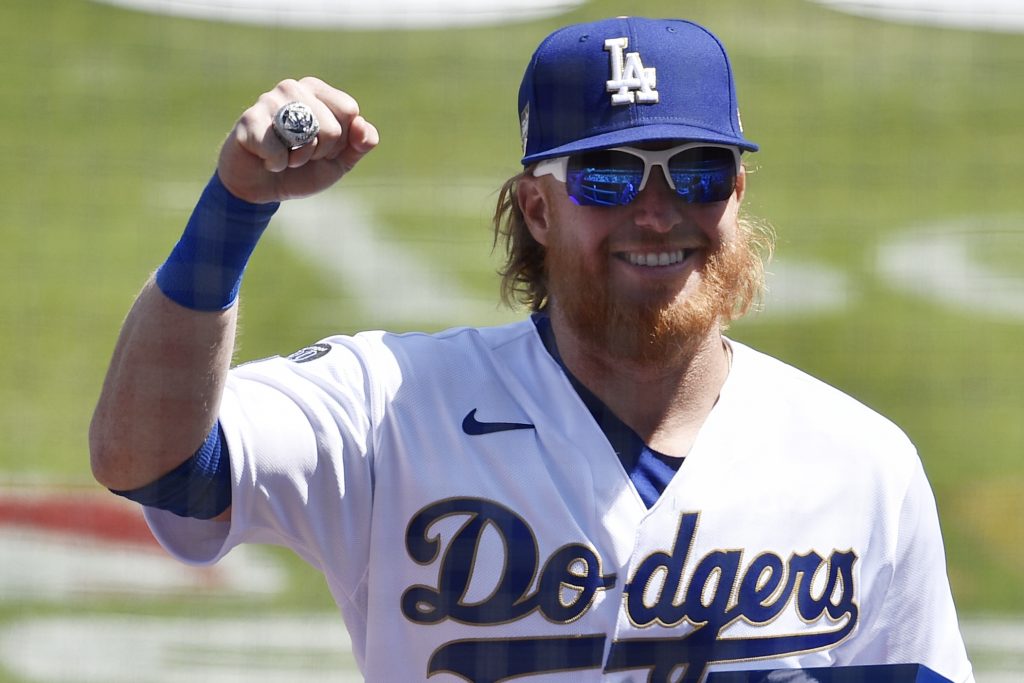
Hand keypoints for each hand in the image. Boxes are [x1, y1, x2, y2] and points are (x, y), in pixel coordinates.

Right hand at [217, 77, 378, 203]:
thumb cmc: (302, 167)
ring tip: (284, 155)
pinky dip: (276, 164)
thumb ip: (361, 143)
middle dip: (320, 153)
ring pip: (306, 136)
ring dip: (298, 159)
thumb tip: (361, 125)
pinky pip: (278, 150)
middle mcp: (294, 88)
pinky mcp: (249, 120)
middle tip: (299, 153)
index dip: (341, 141)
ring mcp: (269, 100)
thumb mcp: (340, 160)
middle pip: (332, 128)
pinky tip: (265, 158)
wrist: (261, 185)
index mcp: (318, 90)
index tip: (323, 147)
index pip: (349, 111)